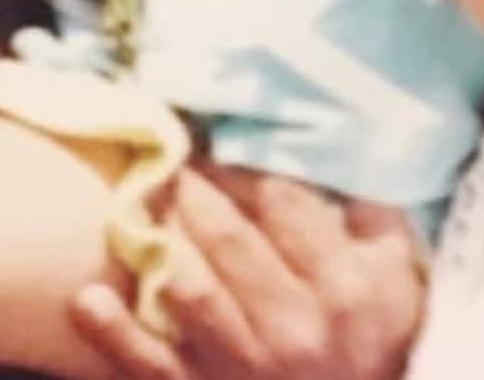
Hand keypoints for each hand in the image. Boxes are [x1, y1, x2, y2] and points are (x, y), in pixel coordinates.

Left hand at [68, 166, 424, 379]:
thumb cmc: (373, 342)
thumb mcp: (396, 277)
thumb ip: (370, 210)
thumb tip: (323, 134)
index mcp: (344, 287)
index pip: (279, 197)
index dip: (237, 153)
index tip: (209, 127)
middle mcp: (295, 327)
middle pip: (225, 234)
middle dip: (186, 182)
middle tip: (160, 147)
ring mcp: (246, 368)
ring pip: (187, 287)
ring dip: (154, 238)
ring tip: (131, 193)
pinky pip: (152, 366)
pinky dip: (117, 334)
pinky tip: (87, 297)